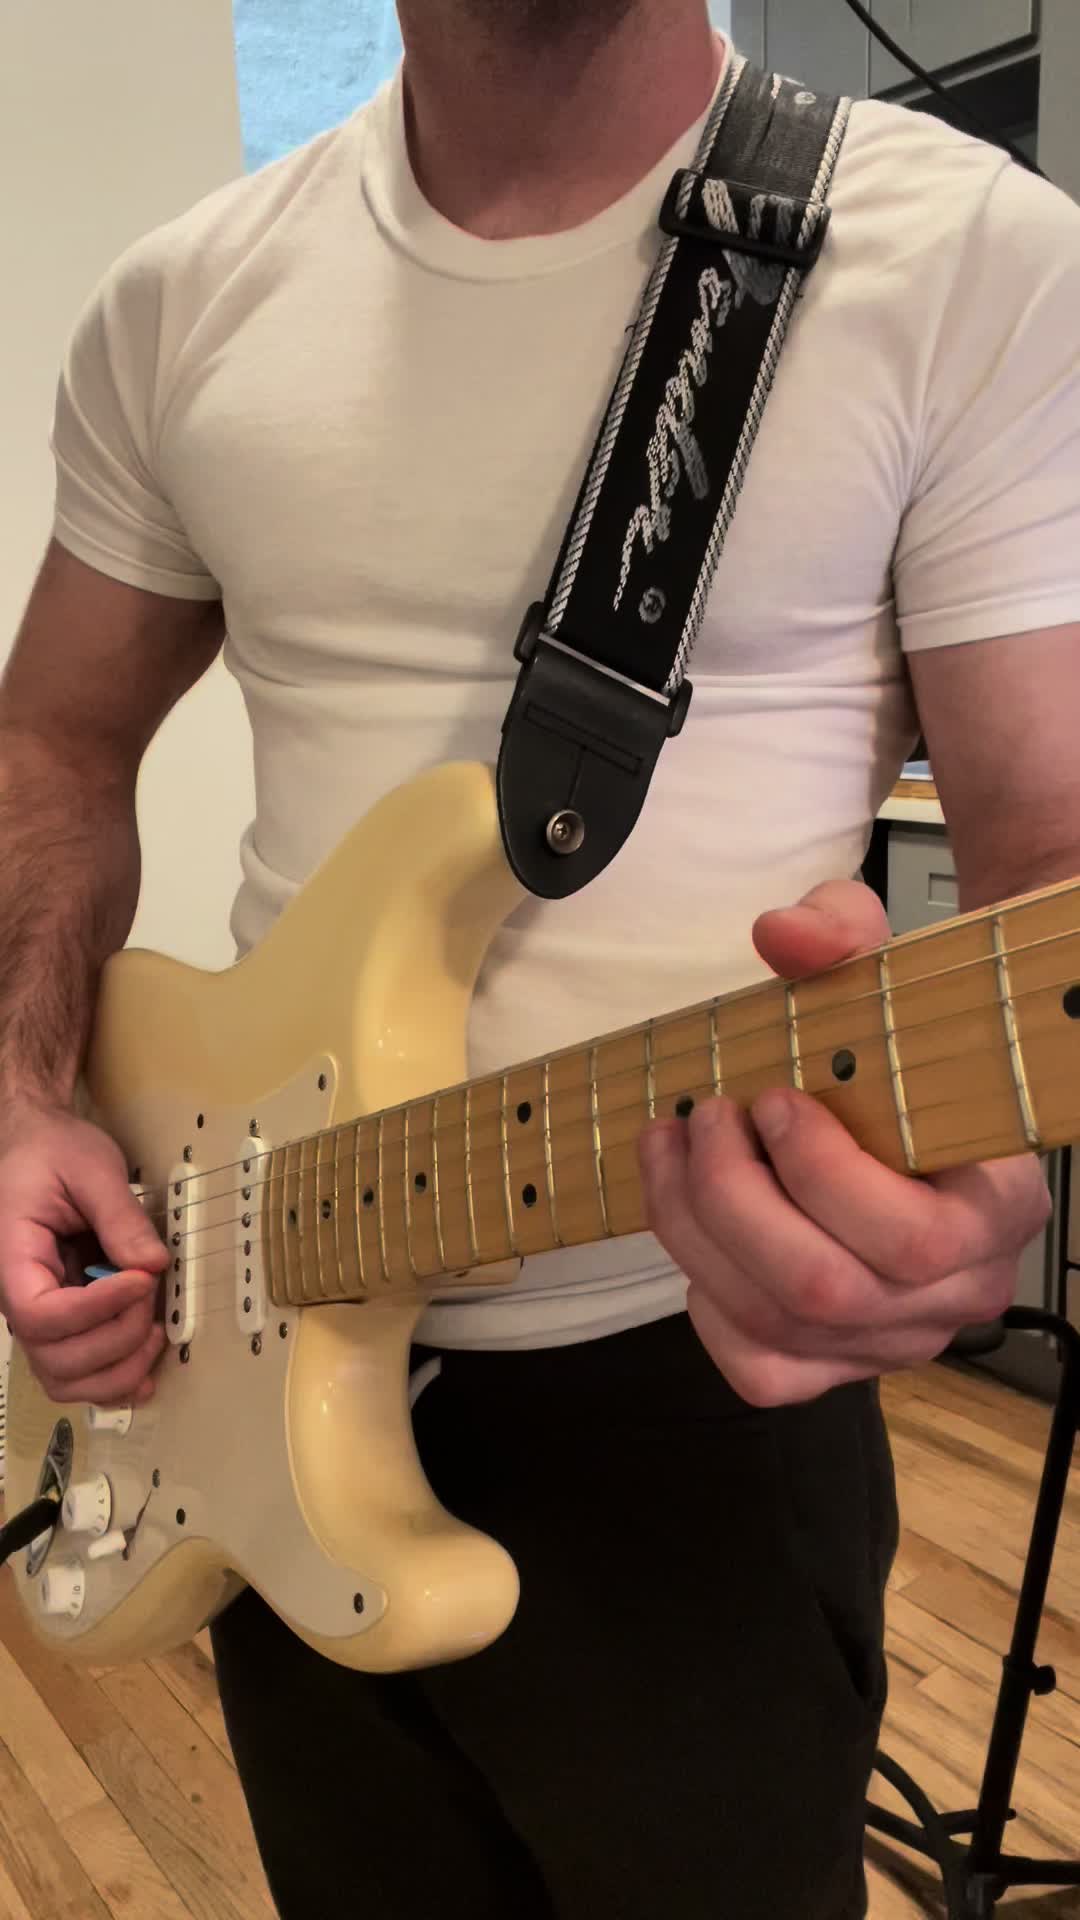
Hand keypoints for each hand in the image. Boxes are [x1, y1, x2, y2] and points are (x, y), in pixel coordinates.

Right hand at [0, 1106, 169, 1407]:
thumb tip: (153, 1265)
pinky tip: (145, 1366)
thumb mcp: (90, 1167)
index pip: (39, 1313)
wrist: (38, 1149)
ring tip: (154, 1332)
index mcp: (13, 1258)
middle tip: (150, 1293)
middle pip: (55, 1358)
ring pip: (65, 1379)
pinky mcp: (65, 1323)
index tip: (140, 1280)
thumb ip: (120, 1216)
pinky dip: (113, 1381)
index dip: (95, 1309)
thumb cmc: (54, 1153)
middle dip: (116, 1337)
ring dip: (118, 1369)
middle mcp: (18, 1297)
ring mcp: (41, 1317)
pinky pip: (78, 1373)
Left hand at [639, 881, 1051, 1406]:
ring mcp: (896, 1337)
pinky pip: (762, 1370)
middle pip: (825, 1289)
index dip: (821, 1177)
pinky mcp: (838, 1361)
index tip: (771, 1097)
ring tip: (668, 1147)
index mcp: (997, 1205)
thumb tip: (781, 935)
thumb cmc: (904, 1038)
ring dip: (695, 1231)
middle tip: (702, 1118)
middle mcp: (958, 1290)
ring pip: (778, 1326)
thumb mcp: (885, 968)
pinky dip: (708, 1305)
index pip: (912, 1239)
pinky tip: (697, 1231)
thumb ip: (843, 933)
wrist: (921, 1092)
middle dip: (733, 1198)